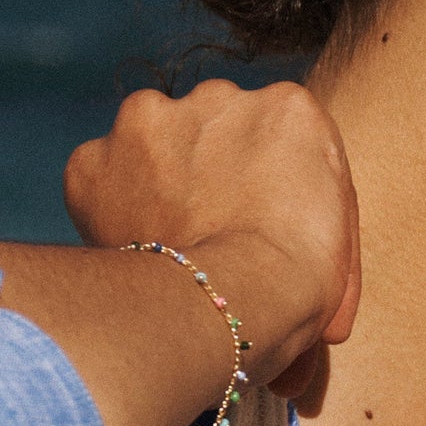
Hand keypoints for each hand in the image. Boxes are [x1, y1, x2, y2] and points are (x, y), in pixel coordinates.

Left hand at [64, 80, 359, 393]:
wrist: (236, 300)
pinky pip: (101, 181)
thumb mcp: (331, 250)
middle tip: (218, 244)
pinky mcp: (94, 159)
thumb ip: (307, 241)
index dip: (269, 199)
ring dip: (161, 188)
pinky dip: (110, 213)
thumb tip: (289, 332)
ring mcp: (149, 119)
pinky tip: (135, 251)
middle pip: (213, 137)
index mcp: (291, 109)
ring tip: (174, 250)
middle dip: (212, 182)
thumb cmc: (301, 286)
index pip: (278, 147)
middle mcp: (218, 94)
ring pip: (153, 150)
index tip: (262, 239)